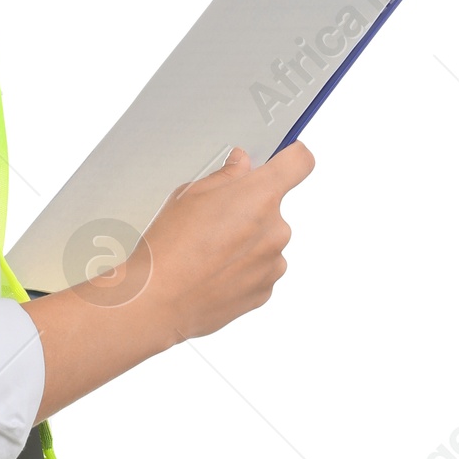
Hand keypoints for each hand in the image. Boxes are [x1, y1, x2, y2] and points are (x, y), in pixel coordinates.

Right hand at [139, 141, 314, 341]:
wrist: (158, 301)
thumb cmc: (169, 248)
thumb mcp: (189, 195)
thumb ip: (225, 176)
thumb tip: (242, 164)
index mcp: (259, 197)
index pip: (300, 162)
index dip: (291, 157)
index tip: (284, 159)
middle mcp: (276, 230)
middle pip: (274, 208)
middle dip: (250, 209)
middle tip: (214, 220)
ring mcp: (274, 263)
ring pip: (266, 241)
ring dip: (246, 242)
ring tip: (207, 251)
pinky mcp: (266, 290)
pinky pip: (260, 269)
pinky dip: (241, 268)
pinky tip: (212, 271)